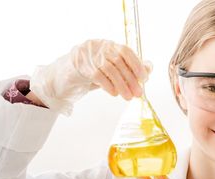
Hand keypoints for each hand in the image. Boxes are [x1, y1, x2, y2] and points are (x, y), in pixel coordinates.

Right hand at [30, 39, 151, 114]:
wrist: (65, 75)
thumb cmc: (92, 71)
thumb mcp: (111, 68)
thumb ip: (129, 67)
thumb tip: (149, 68)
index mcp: (108, 45)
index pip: (125, 51)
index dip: (137, 64)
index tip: (145, 78)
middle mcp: (99, 46)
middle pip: (119, 62)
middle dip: (131, 79)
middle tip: (138, 93)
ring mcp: (88, 55)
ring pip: (110, 69)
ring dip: (122, 85)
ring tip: (128, 97)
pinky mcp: (80, 66)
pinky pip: (98, 76)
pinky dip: (108, 85)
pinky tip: (114, 93)